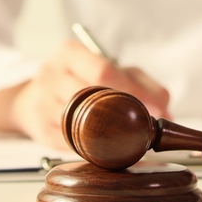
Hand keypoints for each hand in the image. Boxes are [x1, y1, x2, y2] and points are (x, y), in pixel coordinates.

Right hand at [9, 40, 169, 149]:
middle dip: (124, 115)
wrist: (36, 95)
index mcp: (69, 53)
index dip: (132, 92)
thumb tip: (165, 110)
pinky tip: (106, 145)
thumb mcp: (113, 68)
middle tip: (147, 128)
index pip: (103, 72)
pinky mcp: (41, 132)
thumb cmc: (82, 77)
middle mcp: (50, 76)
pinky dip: (93, 148)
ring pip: (81, 125)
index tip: (155, 109)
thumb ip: (142, 84)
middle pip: (91, 99)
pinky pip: (73, 145)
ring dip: (109, 136)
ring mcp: (42, 105)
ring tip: (129, 138)